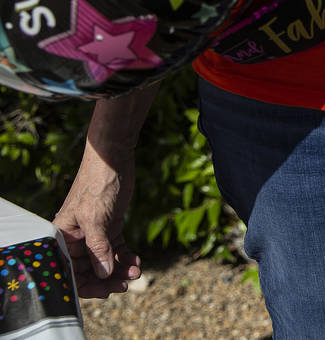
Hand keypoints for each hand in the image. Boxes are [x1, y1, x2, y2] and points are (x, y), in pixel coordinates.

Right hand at [53, 145, 141, 297]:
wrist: (114, 158)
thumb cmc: (97, 184)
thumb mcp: (95, 217)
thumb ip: (98, 247)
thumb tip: (103, 274)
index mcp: (63, 238)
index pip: (70, 271)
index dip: (87, 285)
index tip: (107, 291)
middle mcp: (76, 239)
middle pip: (89, 270)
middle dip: (107, 279)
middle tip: (126, 284)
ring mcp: (94, 234)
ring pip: (105, 261)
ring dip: (120, 270)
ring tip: (136, 272)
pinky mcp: (110, 227)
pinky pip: (117, 250)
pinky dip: (126, 257)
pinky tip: (137, 261)